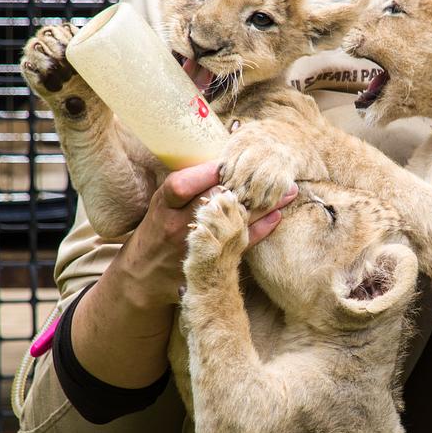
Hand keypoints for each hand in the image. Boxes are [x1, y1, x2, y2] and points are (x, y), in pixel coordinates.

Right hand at [113, 161, 297, 306]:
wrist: (143, 276)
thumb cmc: (157, 230)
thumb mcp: (162, 204)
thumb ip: (187, 184)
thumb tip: (221, 156)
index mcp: (163, 207)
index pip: (182, 185)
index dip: (206, 172)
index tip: (230, 158)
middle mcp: (178, 226)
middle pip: (212, 202)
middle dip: (243, 184)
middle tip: (271, 169)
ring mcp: (196, 247)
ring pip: (233, 223)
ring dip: (263, 206)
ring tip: (287, 191)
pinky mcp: (210, 264)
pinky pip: (241, 245)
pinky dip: (261, 229)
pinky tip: (277, 215)